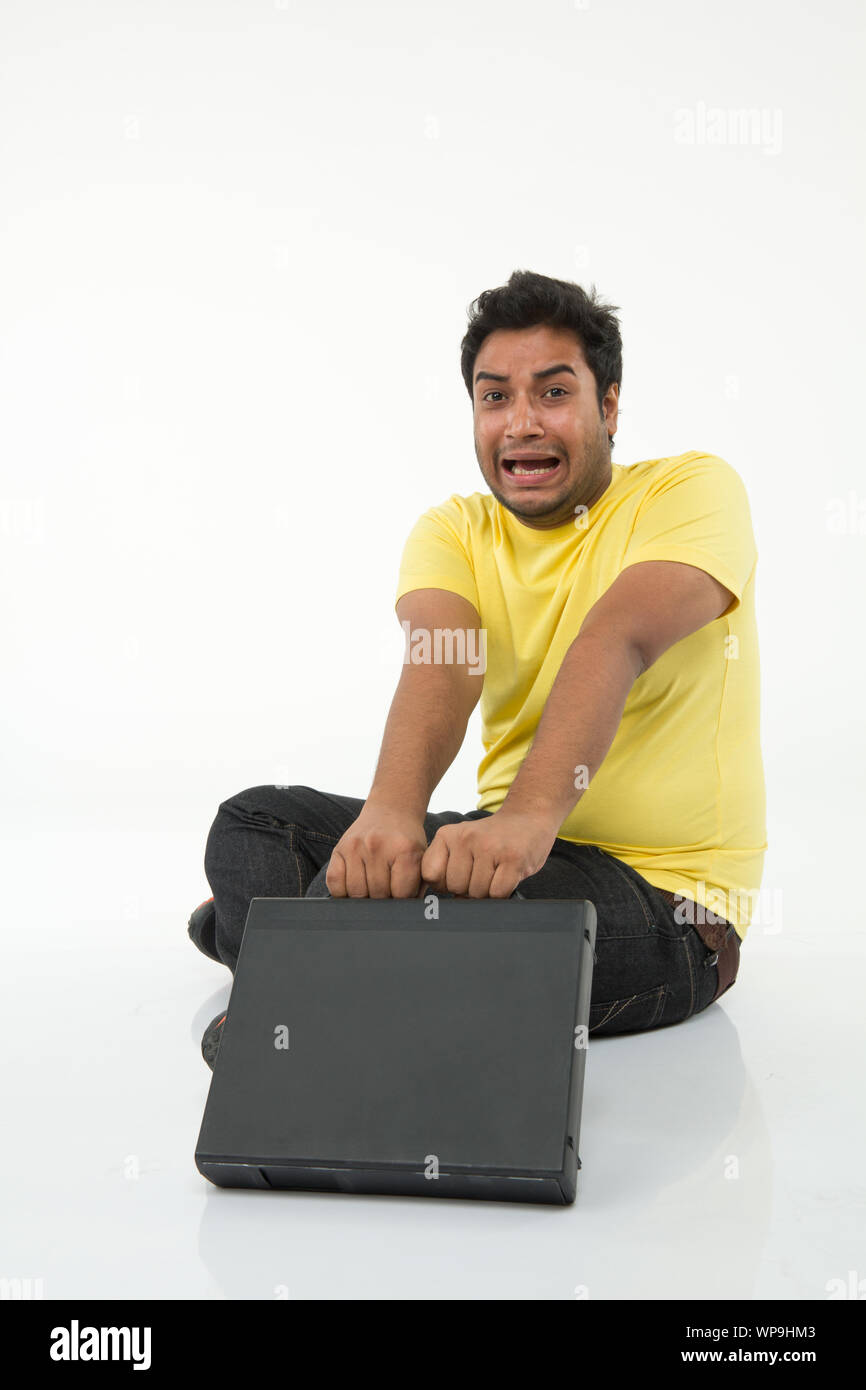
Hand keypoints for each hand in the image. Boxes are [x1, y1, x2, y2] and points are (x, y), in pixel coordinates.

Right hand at [326, 804, 427, 897]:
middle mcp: (378, 846)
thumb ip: (418, 886)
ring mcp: (356, 846)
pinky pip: (334, 883)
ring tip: (373, 885)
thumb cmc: (406, 841)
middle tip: (388, 887)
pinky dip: (343, 891)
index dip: (403, 899)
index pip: (401, 894)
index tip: (403, 892)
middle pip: (378, 894)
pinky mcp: (339, 848)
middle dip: (384, 898)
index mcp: (405, 850)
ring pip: (356, 892)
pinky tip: (355, 883)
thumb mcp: (421, 858)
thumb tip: (408, 912)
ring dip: (365, 895)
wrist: (391, 810)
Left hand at [419, 808, 557, 897]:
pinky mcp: (513, 858)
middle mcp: (466, 838)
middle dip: (469, 889)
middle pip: (456, 888)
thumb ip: (446, 869)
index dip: (445, 884)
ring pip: (477, 893)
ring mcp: (489, 847)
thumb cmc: (492, 839)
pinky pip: (497, 893)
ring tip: (496, 872)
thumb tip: (446, 905)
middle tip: (483, 873)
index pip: (430, 876)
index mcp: (447, 835)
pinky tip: (508, 875)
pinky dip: (503, 893)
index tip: (459, 876)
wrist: (528, 817)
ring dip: (487, 891)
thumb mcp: (461, 844)